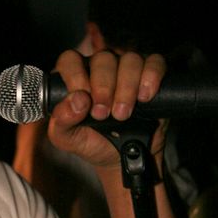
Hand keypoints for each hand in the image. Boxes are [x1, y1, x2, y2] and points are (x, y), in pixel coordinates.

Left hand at [47, 48, 166, 167]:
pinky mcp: (152, 76)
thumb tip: (76, 100)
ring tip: (123, 114)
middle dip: (103, 87)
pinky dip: (151, 76)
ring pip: (130, 60)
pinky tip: (145, 97)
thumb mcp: (67, 138)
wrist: (123, 158)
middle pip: (103, 58)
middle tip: (103, 114)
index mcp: (77, 78)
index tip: (83, 100)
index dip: (75, 76)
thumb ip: (61, 120)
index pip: (71, 59)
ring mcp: (128, 70)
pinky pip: (155, 63)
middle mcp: (102, 69)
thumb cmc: (92, 142)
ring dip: (126, 87)